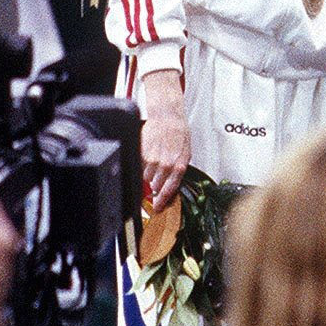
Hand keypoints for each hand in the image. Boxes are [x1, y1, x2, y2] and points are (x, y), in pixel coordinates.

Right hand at [141, 69, 190, 211]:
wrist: (167, 117)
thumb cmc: (179, 134)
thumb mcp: (186, 154)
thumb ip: (178, 171)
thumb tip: (170, 187)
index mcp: (179, 166)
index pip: (169, 190)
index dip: (162, 202)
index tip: (157, 208)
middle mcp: (166, 165)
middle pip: (156, 186)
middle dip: (156, 184)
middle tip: (158, 176)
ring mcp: (153, 160)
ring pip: (146, 178)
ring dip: (149, 174)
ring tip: (155, 162)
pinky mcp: (142, 154)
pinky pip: (140, 168)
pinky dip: (143, 166)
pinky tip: (149, 156)